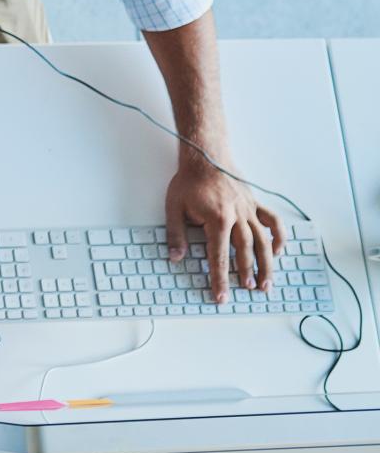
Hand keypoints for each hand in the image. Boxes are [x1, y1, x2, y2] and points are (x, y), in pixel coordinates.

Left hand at [166, 158, 284, 302]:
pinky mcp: (255, 203)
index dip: (220, 278)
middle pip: (245, 251)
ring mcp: (249, 210)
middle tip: (248, 290)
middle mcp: (237, 217)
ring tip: (266, 282)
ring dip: (266, 263)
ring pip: (263, 241)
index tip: (221, 296)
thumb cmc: (189, 181)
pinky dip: (278, 237)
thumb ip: (176, 234)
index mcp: (217, 220)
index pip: (218, 256)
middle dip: (246, 273)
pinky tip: (278, 252)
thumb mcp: (174, 207)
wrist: (205, 156)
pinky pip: (273, 222)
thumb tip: (175, 257)